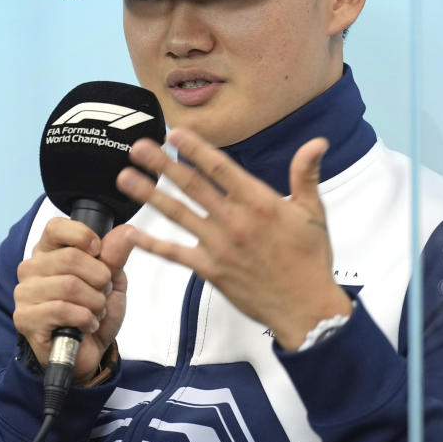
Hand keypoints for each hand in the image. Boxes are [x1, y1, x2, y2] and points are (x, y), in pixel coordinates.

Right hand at [13, 218, 133, 382]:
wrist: (91, 353)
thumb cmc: (95, 311)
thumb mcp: (112, 280)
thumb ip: (115, 255)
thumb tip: (127, 231)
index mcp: (49, 251)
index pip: (56, 227)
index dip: (83, 236)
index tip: (98, 252)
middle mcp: (31, 268)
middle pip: (70, 258)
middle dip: (99, 278)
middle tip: (103, 293)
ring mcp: (24, 293)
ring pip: (69, 285)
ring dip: (94, 302)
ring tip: (96, 311)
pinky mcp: (25, 318)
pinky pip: (61, 310)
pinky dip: (85, 318)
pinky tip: (87, 325)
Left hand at [116, 127, 351, 350]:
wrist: (306, 309)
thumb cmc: (310, 259)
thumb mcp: (313, 212)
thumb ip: (306, 174)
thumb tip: (317, 142)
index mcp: (260, 202)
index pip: (220, 168)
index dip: (195, 148)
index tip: (173, 133)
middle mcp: (235, 221)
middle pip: (192, 186)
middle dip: (161, 164)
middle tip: (137, 147)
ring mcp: (219, 246)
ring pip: (178, 214)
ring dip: (149, 194)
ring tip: (125, 178)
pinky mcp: (211, 270)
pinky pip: (176, 254)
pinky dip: (152, 244)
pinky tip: (131, 233)